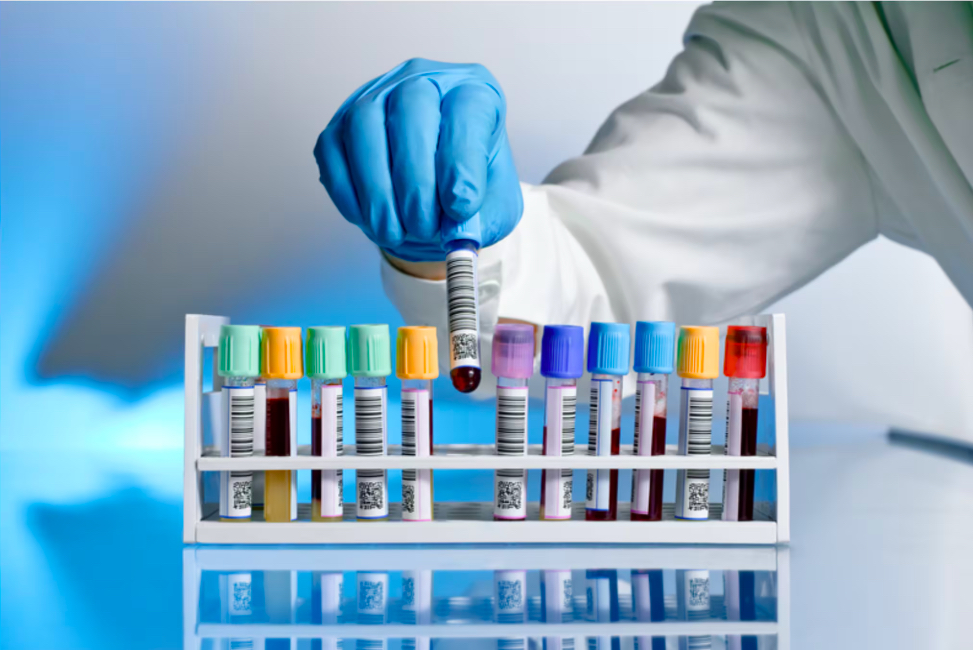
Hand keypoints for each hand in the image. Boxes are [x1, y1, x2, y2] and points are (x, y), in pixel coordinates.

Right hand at [314, 58, 522, 261]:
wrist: (435, 198)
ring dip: (377, 188)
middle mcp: (423, 82)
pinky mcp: (340, 125)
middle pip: (412, 108)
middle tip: (422, 226)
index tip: (460, 207)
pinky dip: (347, 191)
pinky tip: (367, 219)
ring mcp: (375, 98)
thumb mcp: (494, 209)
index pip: (467, 109)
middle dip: (415, 179)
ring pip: (365, 125)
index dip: (461, 161)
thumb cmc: (467, 189)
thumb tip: (458, 232)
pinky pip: (333, 149)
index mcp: (473, 92)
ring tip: (392, 232)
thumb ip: (484, 220)